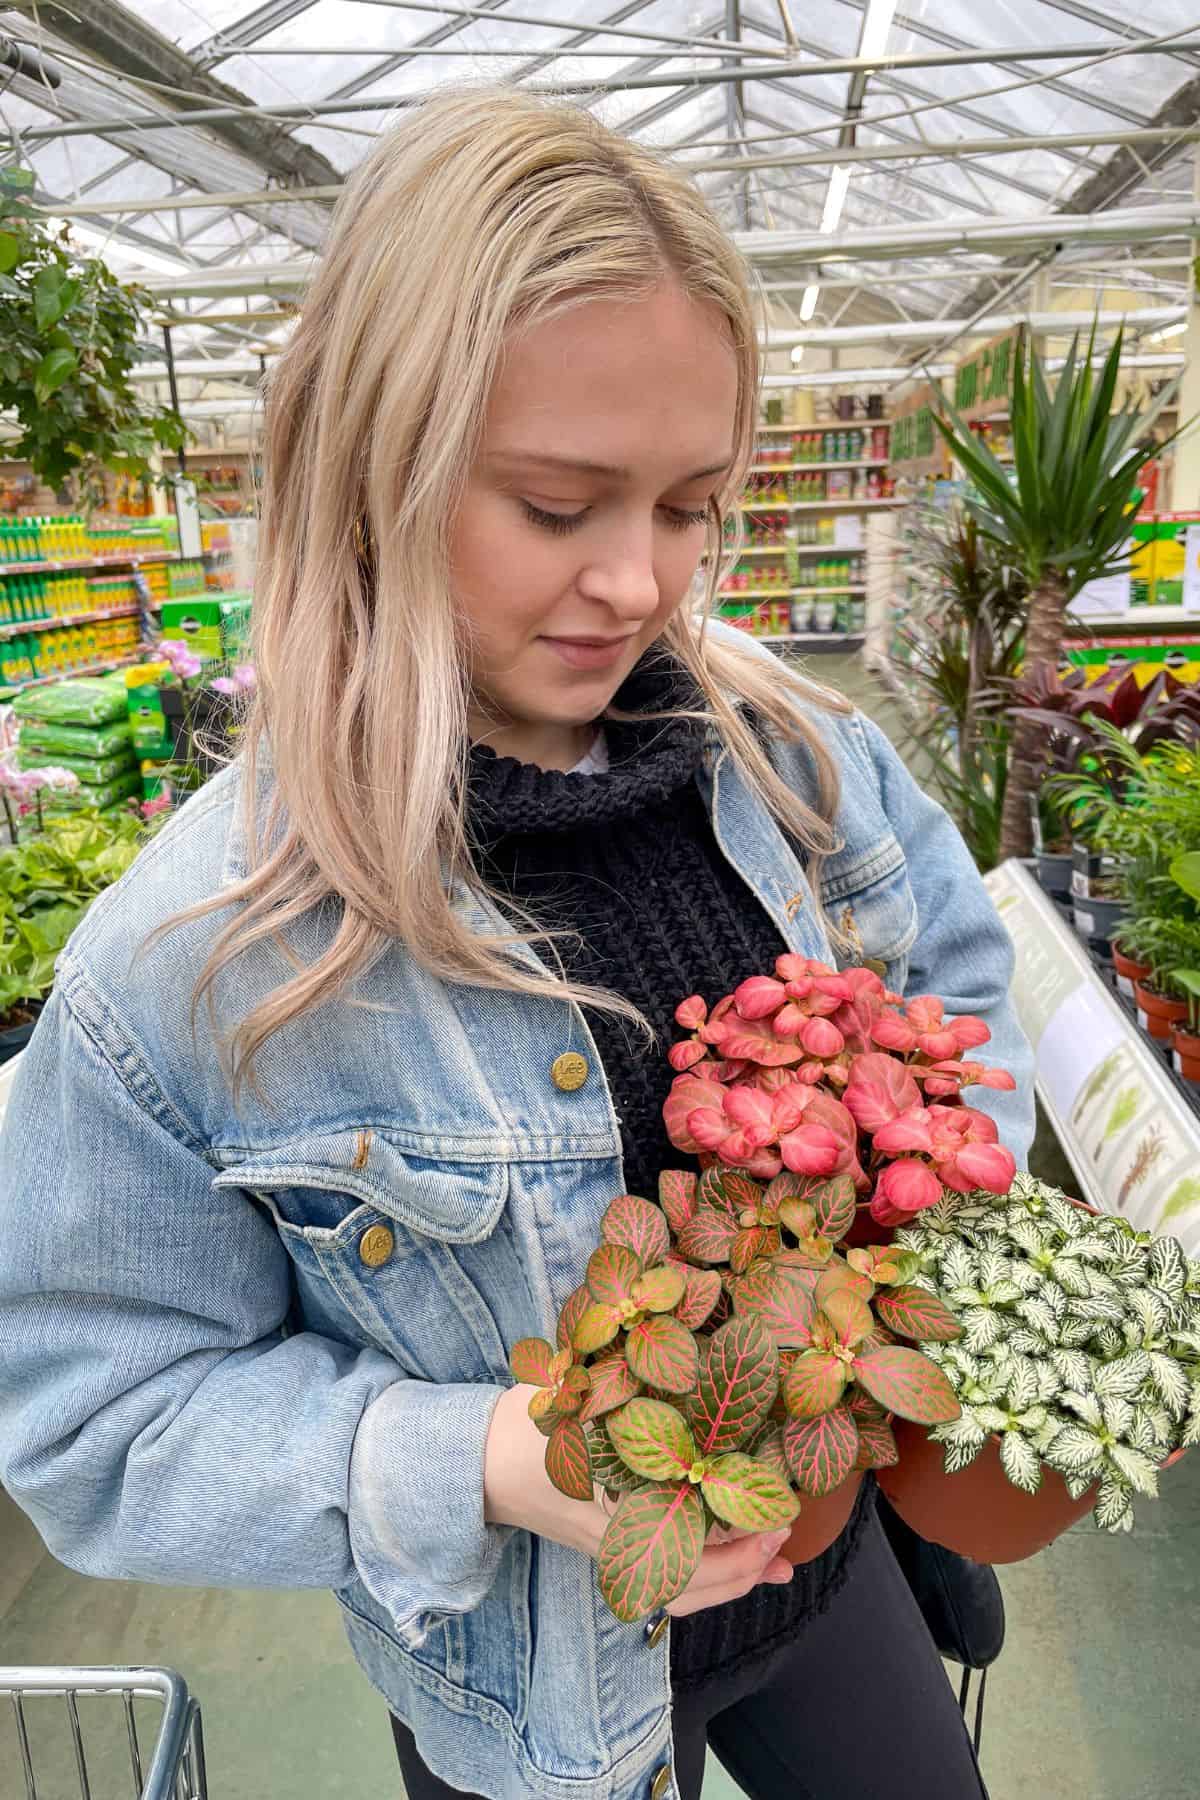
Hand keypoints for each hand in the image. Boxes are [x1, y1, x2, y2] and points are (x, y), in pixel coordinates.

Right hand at [483, 1385, 793, 1616]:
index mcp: (619, 1519)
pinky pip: (670, 1580)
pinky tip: (742, 1559)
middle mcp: (621, 1550)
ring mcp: (615, 1557)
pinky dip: (711, 1576)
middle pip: (697, 1584)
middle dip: (750, 1564)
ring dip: (736, 1578)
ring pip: (685, 1591)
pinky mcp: (612, 1551)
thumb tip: (709, 1383)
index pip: (695, 1553)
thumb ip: (638, 1405)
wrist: (482, 1459)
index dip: (744, 1542)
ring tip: (778, 1558)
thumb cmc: (532, 1428)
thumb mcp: (584, 1407)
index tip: (779, 1515)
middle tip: (788, 1531)